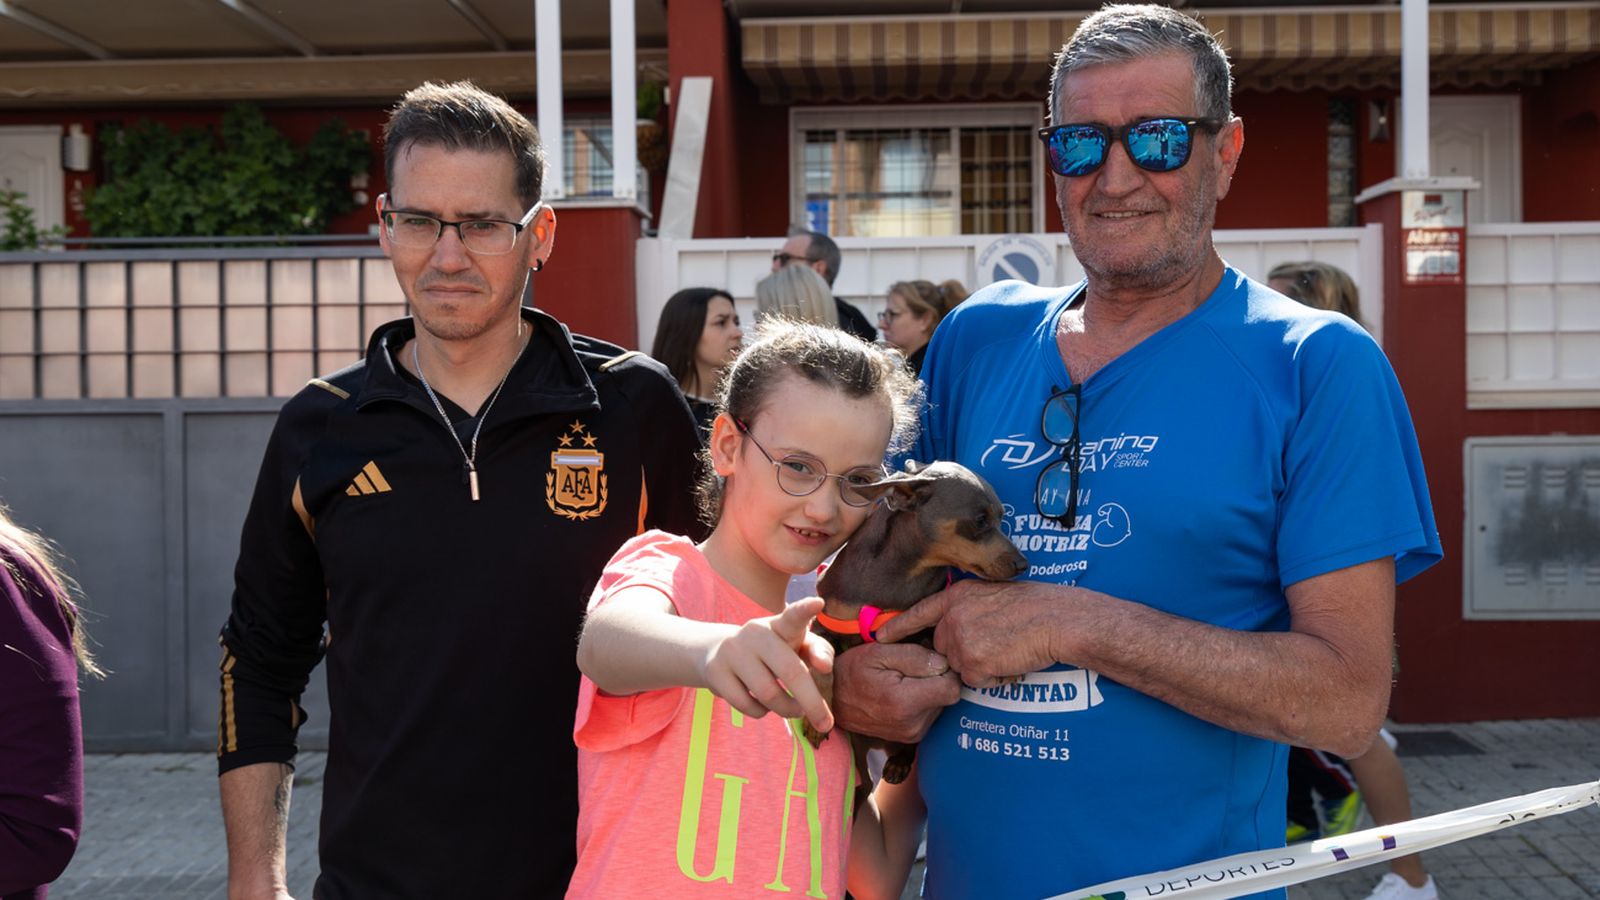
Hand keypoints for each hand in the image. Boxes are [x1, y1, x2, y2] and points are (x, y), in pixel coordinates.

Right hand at [700, 598, 835, 732]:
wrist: (720, 652)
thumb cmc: (774, 651)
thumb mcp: (797, 646)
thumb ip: (818, 651)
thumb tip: (824, 667)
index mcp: (781, 625)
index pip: (794, 616)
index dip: (805, 610)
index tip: (818, 603)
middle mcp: (756, 633)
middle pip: (790, 671)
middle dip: (812, 702)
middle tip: (825, 724)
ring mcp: (733, 650)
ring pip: (768, 694)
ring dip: (787, 709)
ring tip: (793, 709)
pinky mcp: (715, 671)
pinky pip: (746, 705)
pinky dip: (761, 712)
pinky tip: (762, 705)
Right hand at [831, 642, 960, 742]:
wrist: (831, 700)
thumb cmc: (853, 670)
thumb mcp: (880, 652)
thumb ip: (915, 656)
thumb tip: (944, 663)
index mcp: (905, 702)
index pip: (952, 688)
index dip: (947, 670)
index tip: (932, 659)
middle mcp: (913, 724)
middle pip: (948, 697)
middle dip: (937, 679)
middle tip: (912, 668)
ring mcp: (912, 734)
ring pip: (941, 705)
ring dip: (930, 690)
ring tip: (905, 680)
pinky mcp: (910, 737)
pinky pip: (930, 714)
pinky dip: (922, 702)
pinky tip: (903, 692)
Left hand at [876, 580, 1062, 688]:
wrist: (1056, 619)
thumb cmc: (1035, 607)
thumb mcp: (992, 595)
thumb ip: (968, 609)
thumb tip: (958, 630)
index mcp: (957, 597)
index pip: (920, 613)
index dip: (899, 626)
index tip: (879, 637)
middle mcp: (951, 618)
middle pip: (943, 649)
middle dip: (967, 653)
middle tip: (999, 642)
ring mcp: (959, 641)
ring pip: (961, 668)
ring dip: (983, 667)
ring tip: (1008, 650)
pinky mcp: (971, 664)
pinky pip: (977, 682)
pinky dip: (995, 679)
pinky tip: (1011, 661)